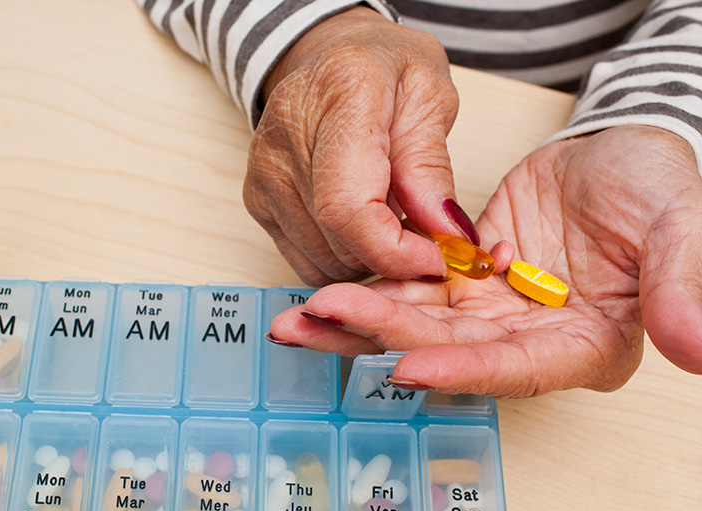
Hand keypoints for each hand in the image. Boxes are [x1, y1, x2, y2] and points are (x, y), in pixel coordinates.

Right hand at [246, 7, 479, 285]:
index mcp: (339, 95)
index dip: (394, 250)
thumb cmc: (385, 70)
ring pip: (323, 260)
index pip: (348, 207)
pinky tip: (365, 227)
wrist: (331, 57)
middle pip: (337, 240)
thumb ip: (433, 168)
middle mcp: (285, 137)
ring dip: (370, 259)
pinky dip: (344, 259)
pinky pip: (306, 261)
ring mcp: (264, 173)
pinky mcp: (256, 201)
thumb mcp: (432, 98)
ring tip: (395, 220)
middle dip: (393, 256)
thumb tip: (446, 235)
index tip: (437, 258)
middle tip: (429, 237)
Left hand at [268, 126, 701, 396]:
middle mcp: (528, 341)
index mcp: (585, 346)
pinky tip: (316, 295)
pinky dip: (366, 288)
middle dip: (382, 335)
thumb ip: (680, 293)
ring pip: (417, 323)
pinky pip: (407, 288)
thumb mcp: (684, 229)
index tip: (406, 363)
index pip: (518, 368)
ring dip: (356, 320)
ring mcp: (490, 313)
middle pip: (449, 349)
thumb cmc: (660, 187)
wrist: (621, 149)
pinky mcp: (462, 283)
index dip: (464, 368)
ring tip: (295, 316)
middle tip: (320, 318)